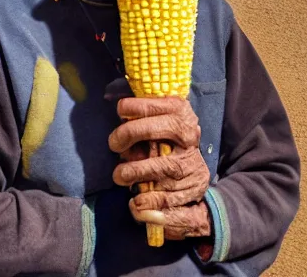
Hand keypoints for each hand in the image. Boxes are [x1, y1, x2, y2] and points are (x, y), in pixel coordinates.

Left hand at [108, 96, 211, 237]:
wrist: (193, 174)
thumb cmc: (164, 142)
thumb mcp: (158, 123)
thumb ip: (141, 116)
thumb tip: (115, 107)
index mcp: (182, 115)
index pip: (161, 105)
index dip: (138, 106)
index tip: (120, 110)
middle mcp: (190, 138)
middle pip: (163, 129)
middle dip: (133, 133)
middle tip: (114, 144)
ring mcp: (192, 165)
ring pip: (164, 167)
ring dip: (136, 172)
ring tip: (120, 176)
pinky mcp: (192, 189)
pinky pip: (168, 198)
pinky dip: (148, 203)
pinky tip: (135, 202)